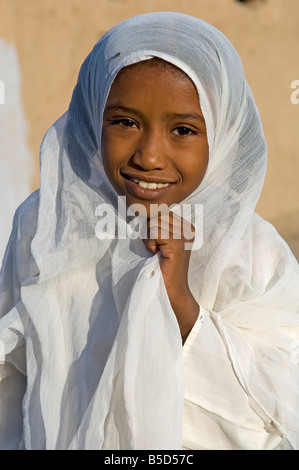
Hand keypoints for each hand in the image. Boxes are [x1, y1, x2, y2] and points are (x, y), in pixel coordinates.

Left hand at [144, 211, 198, 342]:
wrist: (170, 290)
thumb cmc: (160, 267)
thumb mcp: (158, 241)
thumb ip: (155, 224)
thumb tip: (140, 210)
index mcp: (186, 226)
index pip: (160, 210)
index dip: (151, 226)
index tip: (157, 243)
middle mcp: (188, 228)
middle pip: (157, 214)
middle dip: (150, 231)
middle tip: (156, 248)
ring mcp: (184, 236)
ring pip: (154, 222)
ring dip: (149, 238)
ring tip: (157, 252)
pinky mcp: (178, 244)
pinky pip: (154, 232)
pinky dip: (150, 243)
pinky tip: (157, 254)